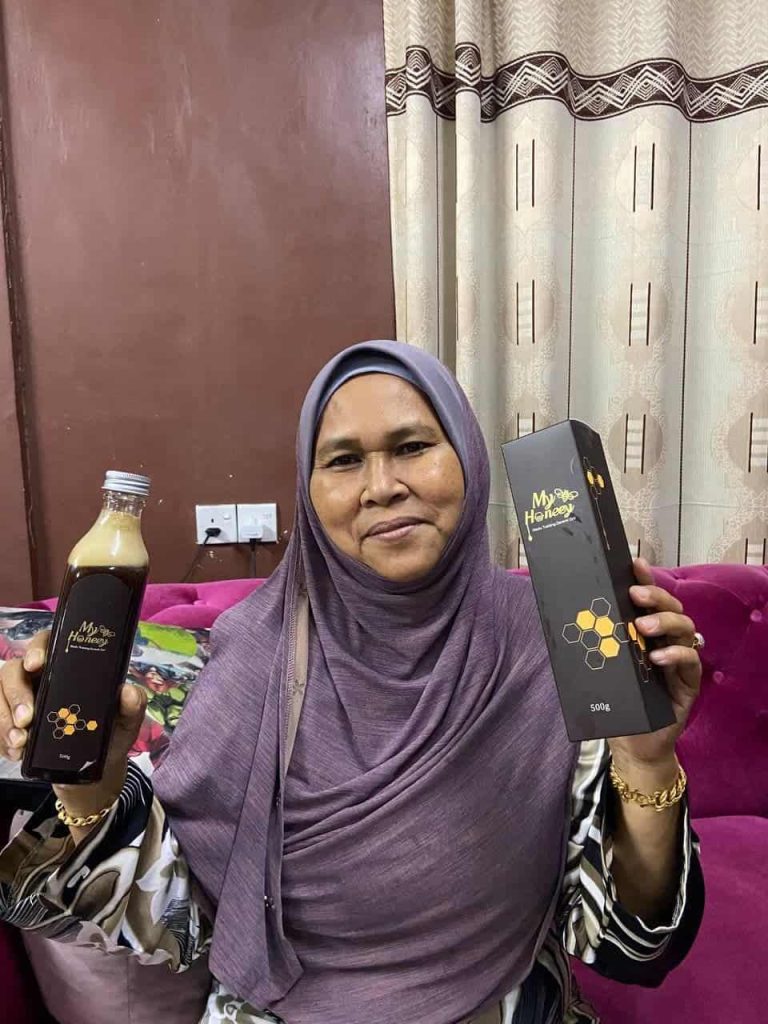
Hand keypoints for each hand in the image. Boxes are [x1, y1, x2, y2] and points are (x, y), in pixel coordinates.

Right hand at [0, 630, 146, 817]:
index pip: (48, 644)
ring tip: (21, 743)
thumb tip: (127, 691)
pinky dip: (3, 739)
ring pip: (0, 696)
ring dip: (5, 719)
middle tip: (27, 719)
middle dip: (16, 693)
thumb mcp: (126, 722)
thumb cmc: (109, 734)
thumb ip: (132, 706)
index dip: (37, 648)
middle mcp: (41, 678)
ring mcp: (22, 700)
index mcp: (68, 668)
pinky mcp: (11, 722)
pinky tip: (16, 752)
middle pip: (14, 670)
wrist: (93, 769)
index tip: (37, 664)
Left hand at [608, 558, 701, 773]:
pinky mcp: (688, 683)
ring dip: (665, 622)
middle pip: (672, 607)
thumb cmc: (615, 699)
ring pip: (686, 629)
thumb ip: (591, 641)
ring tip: (643, 627)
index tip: (633, 564)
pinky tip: (657, 658)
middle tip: (635, 595)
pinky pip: (691, 661)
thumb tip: (559, 614)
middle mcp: (666, 641)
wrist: (631, 742)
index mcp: (645, 632)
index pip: (649, 599)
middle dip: (655, 596)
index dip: (645, 579)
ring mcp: (680, 660)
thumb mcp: (599, 665)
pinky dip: (676, 656)